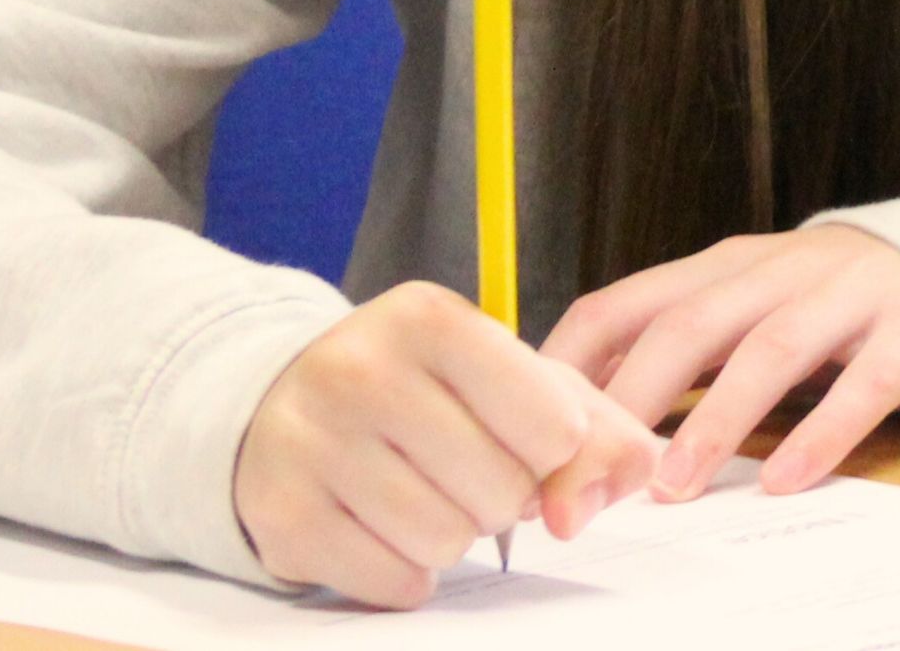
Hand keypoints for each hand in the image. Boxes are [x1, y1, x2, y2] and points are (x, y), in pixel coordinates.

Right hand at [232, 281, 660, 607]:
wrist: (283, 404)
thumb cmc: (426, 392)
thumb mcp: (514, 381)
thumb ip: (599, 427)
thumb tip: (620, 484)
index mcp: (431, 318)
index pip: (554, 425)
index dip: (553, 451)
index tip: (523, 437)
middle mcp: (360, 368)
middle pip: (502, 491)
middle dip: (501, 498)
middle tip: (461, 471)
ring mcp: (310, 441)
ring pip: (447, 541)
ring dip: (453, 537)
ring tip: (423, 496)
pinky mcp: (280, 514)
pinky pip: (391, 581)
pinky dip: (405, 574)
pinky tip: (383, 530)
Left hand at [543, 223, 899, 498]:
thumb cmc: (824, 306)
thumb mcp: (740, 312)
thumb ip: (668, 354)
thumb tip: (567, 423)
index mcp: (720, 267)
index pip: (621, 307)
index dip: (569, 375)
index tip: (534, 446)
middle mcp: (779, 269)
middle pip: (688, 327)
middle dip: (631, 408)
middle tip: (593, 485)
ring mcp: (848, 295)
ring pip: (771, 349)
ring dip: (716, 420)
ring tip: (676, 484)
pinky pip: (865, 383)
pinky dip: (822, 433)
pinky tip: (787, 480)